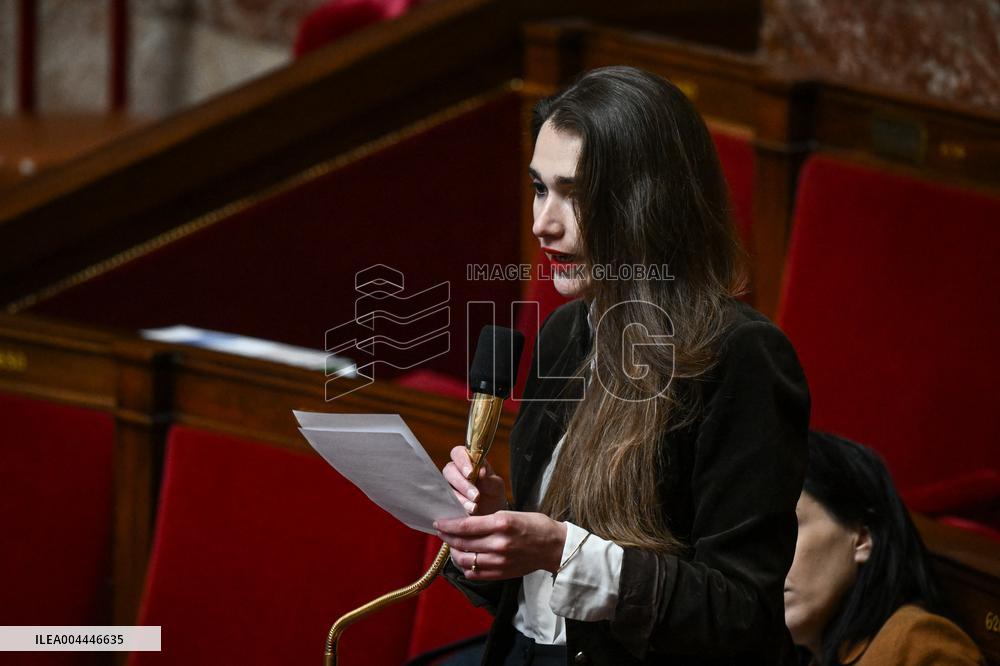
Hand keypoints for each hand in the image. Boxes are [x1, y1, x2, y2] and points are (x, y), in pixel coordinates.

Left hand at [434, 511, 566, 580]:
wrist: (554, 546)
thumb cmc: (534, 526)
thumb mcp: (511, 514)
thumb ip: (487, 520)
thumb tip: (464, 522)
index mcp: (501, 524)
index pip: (465, 526)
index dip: (448, 525)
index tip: (438, 522)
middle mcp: (499, 543)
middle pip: (462, 542)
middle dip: (447, 536)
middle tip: (441, 531)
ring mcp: (499, 561)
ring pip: (465, 559)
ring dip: (454, 552)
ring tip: (453, 546)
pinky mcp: (501, 573)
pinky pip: (474, 573)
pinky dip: (465, 567)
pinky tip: (465, 559)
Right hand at [442, 446, 506, 515]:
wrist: (491, 513)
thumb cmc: (493, 493)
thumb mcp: (496, 486)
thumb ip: (489, 479)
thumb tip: (480, 472)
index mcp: (468, 460)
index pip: (459, 453)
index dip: (462, 461)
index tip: (470, 473)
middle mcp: (456, 471)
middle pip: (449, 470)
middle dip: (462, 483)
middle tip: (476, 496)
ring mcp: (449, 485)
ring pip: (446, 487)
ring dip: (460, 498)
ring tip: (474, 507)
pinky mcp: (447, 499)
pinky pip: (445, 501)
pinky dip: (456, 507)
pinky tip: (466, 511)